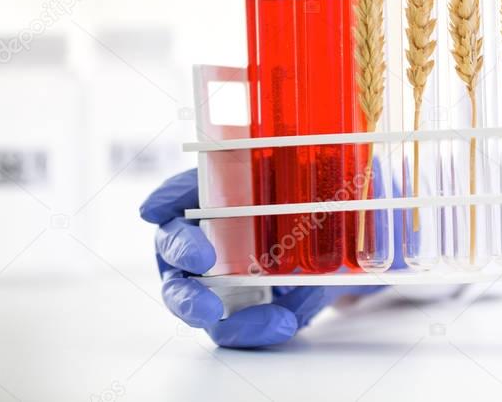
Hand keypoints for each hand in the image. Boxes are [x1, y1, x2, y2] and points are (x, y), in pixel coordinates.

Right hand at [140, 169, 379, 347]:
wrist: (344, 250)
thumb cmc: (322, 207)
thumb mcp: (329, 189)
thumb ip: (325, 183)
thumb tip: (340, 175)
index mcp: (218, 194)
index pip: (183, 190)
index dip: (168, 196)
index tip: (157, 208)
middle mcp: (203, 235)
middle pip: (171, 243)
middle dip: (180, 249)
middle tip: (201, 259)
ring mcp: (211, 278)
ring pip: (186, 294)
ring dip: (200, 305)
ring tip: (224, 311)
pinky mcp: (230, 311)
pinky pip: (229, 324)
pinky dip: (250, 327)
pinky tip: (280, 323)